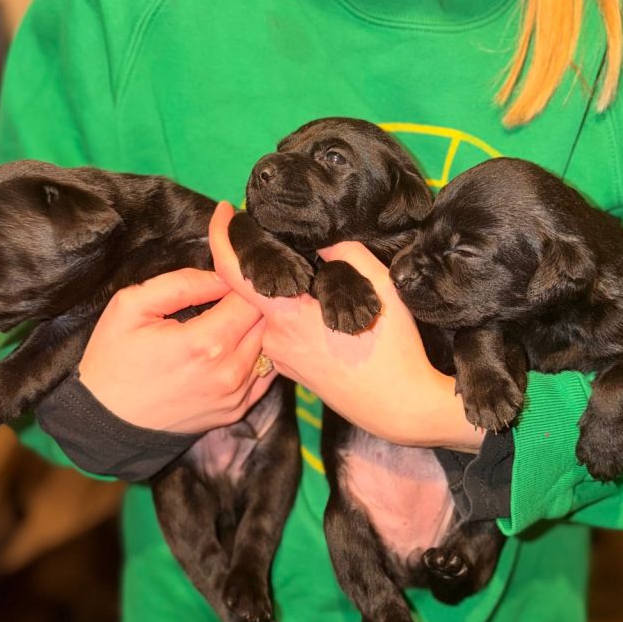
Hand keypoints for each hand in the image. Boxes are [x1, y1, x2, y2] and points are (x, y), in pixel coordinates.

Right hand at [78, 267, 275, 432]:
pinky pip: (264, 374)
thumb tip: (222, 275)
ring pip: (269, 347)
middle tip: (234, 290)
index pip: (252, 297)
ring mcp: (235, 395)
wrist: (106, 422)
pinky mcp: (236, 410)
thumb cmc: (113, 360)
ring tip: (232, 316)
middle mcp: (228, 372)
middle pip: (267, 321)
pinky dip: (257, 355)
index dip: (244, 279)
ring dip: (258, 328)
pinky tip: (234, 344)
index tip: (229, 273)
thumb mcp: (131, 307)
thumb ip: (182, 283)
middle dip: (255, 300)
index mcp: (204, 342)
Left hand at [209, 202, 482, 451]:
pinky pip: (284, 332)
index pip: (233, 271)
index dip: (222, 236)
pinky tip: (323, 314)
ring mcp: (281, 359)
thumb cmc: (393, 349)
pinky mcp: (292, 371)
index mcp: (286, 315)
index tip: (226, 212)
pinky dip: (295, 315)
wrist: (401, 409)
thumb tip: (319, 240)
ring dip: (289, 293)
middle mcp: (273, 338)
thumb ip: (344, 252)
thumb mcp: (378, 285)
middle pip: (257, 289)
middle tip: (299, 245)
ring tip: (321, 283)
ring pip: (273, 311)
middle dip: (273, 265)